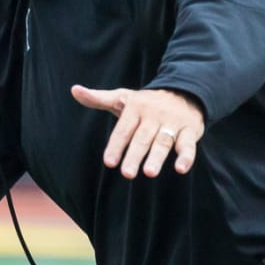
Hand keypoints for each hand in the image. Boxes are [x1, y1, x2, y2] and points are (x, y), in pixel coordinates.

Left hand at [72, 84, 203, 177]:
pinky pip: (188, 144)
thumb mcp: (122, 98)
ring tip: (149, 173)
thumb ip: (98, 98)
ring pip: (163, 142)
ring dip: (157, 157)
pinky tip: (180, 169)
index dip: (116, 146)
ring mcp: (172, 123)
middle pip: (142, 138)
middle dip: (134, 155)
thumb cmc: (147, 102)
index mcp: (135, 109)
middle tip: (126, 174)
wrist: (185, 92)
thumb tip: (74, 90)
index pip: (123, 130)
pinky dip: (186, 156)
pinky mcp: (190, 131)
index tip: (109, 162)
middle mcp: (153, 116)